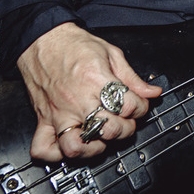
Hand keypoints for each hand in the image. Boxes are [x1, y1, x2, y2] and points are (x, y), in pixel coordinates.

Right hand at [17, 22, 161, 161]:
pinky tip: (72, 144)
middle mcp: (77, 99)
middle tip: (124, 120)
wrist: (42, 40)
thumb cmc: (72, 45)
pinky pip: (45, 148)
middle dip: (126, 128)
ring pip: (77, 147)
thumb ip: (131, 77)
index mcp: (96, 79)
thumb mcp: (110, 53)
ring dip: (95, 147)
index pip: (130, 105)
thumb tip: (151, 92)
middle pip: (110, 129)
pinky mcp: (43, 119)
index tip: (139, 104)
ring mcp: (58, 113)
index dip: (141, 107)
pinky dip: (57, 154)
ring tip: (101, 137)